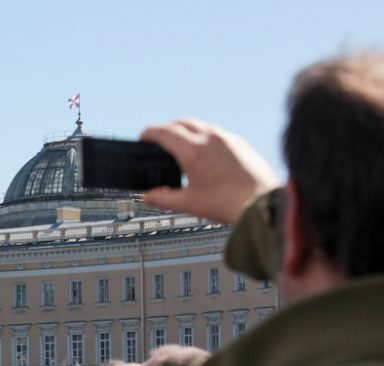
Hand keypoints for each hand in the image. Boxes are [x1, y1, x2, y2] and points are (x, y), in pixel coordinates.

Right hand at [141, 120, 278, 224]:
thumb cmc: (227, 204)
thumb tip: (147, 197)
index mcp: (192, 151)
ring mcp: (227, 138)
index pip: (164, 132)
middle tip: (158, 139)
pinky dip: (204, 135)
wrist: (262, 203)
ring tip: (180, 143)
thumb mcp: (188, 203)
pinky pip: (217, 132)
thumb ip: (163, 198)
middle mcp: (210, 138)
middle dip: (166, 128)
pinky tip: (204, 151)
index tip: (143, 136)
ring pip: (200, 125)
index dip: (149, 132)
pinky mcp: (240, 143)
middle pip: (181, 122)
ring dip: (186, 129)